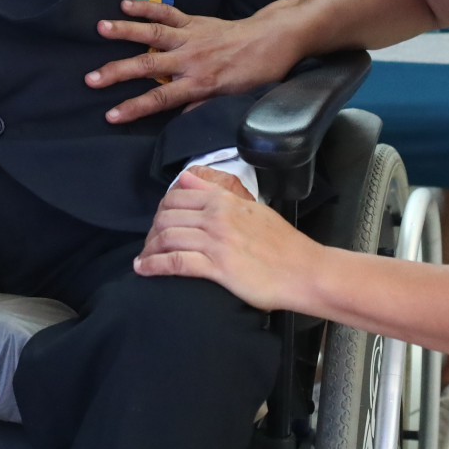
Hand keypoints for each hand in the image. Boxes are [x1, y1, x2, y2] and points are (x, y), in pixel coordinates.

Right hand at [89, 0, 311, 123]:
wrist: (274, 40)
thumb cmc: (256, 73)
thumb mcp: (234, 98)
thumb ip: (204, 106)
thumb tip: (179, 117)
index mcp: (200, 83)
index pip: (161, 100)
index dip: (134, 108)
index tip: (110, 115)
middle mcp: (190, 60)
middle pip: (148, 67)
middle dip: (117, 73)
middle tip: (90, 79)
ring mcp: (191, 38)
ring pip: (153, 35)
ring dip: (125, 31)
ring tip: (101, 28)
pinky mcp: (194, 21)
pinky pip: (167, 13)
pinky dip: (146, 8)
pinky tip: (125, 4)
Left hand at [134, 166, 320, 311]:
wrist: (306, 272)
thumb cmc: (283, 244)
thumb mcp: (250, 208)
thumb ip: (215, 192)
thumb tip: (186, 177)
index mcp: (224, 200)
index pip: (176, 196)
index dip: (160, 211)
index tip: (157, 225)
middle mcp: (216, 217)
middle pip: (167, 217)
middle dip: (152, 232)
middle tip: (149, 245)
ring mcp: (216, 241)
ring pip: (167, 237)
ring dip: (149, 249)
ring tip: (143, 259)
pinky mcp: (218, 267)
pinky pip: (175, 262)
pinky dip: (154, 265)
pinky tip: (143, 269)